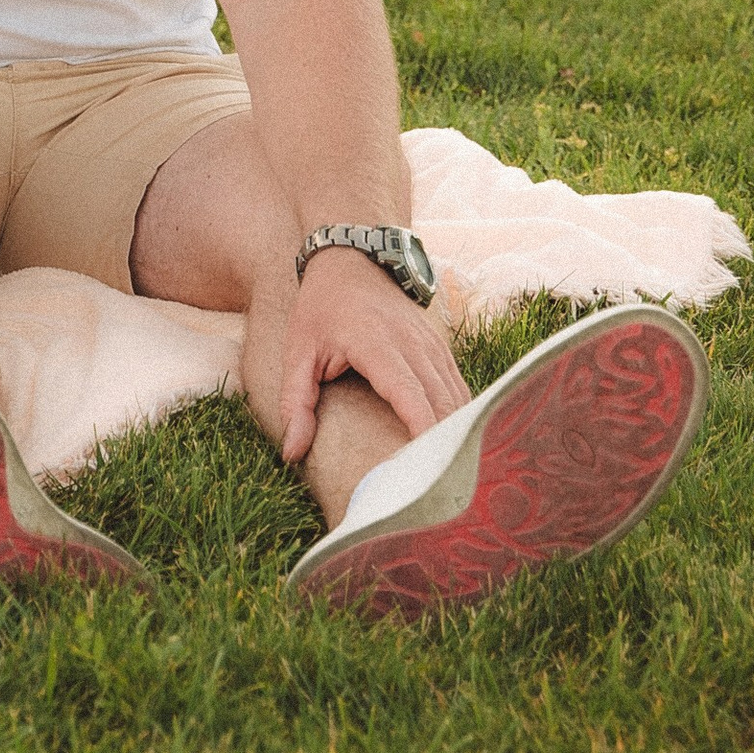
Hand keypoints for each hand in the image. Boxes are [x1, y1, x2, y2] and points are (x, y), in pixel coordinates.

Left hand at [279, 247, 467, 464]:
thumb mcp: (297, 351)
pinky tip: (458, 447)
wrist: (351, 259)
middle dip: (445, 446)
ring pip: (458, 396)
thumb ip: (294, 402)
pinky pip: (459, 386)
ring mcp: (432, 344)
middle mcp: (413, 344)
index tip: (428, 473)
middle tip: (442, 493)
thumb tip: (291, 453)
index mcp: (377, 345)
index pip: (411, 396)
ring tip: (453, 478)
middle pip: (443, 403)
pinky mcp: (441, 347)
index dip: (425, 435)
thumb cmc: (320, 308)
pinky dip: (462, 417)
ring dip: (459, 434)